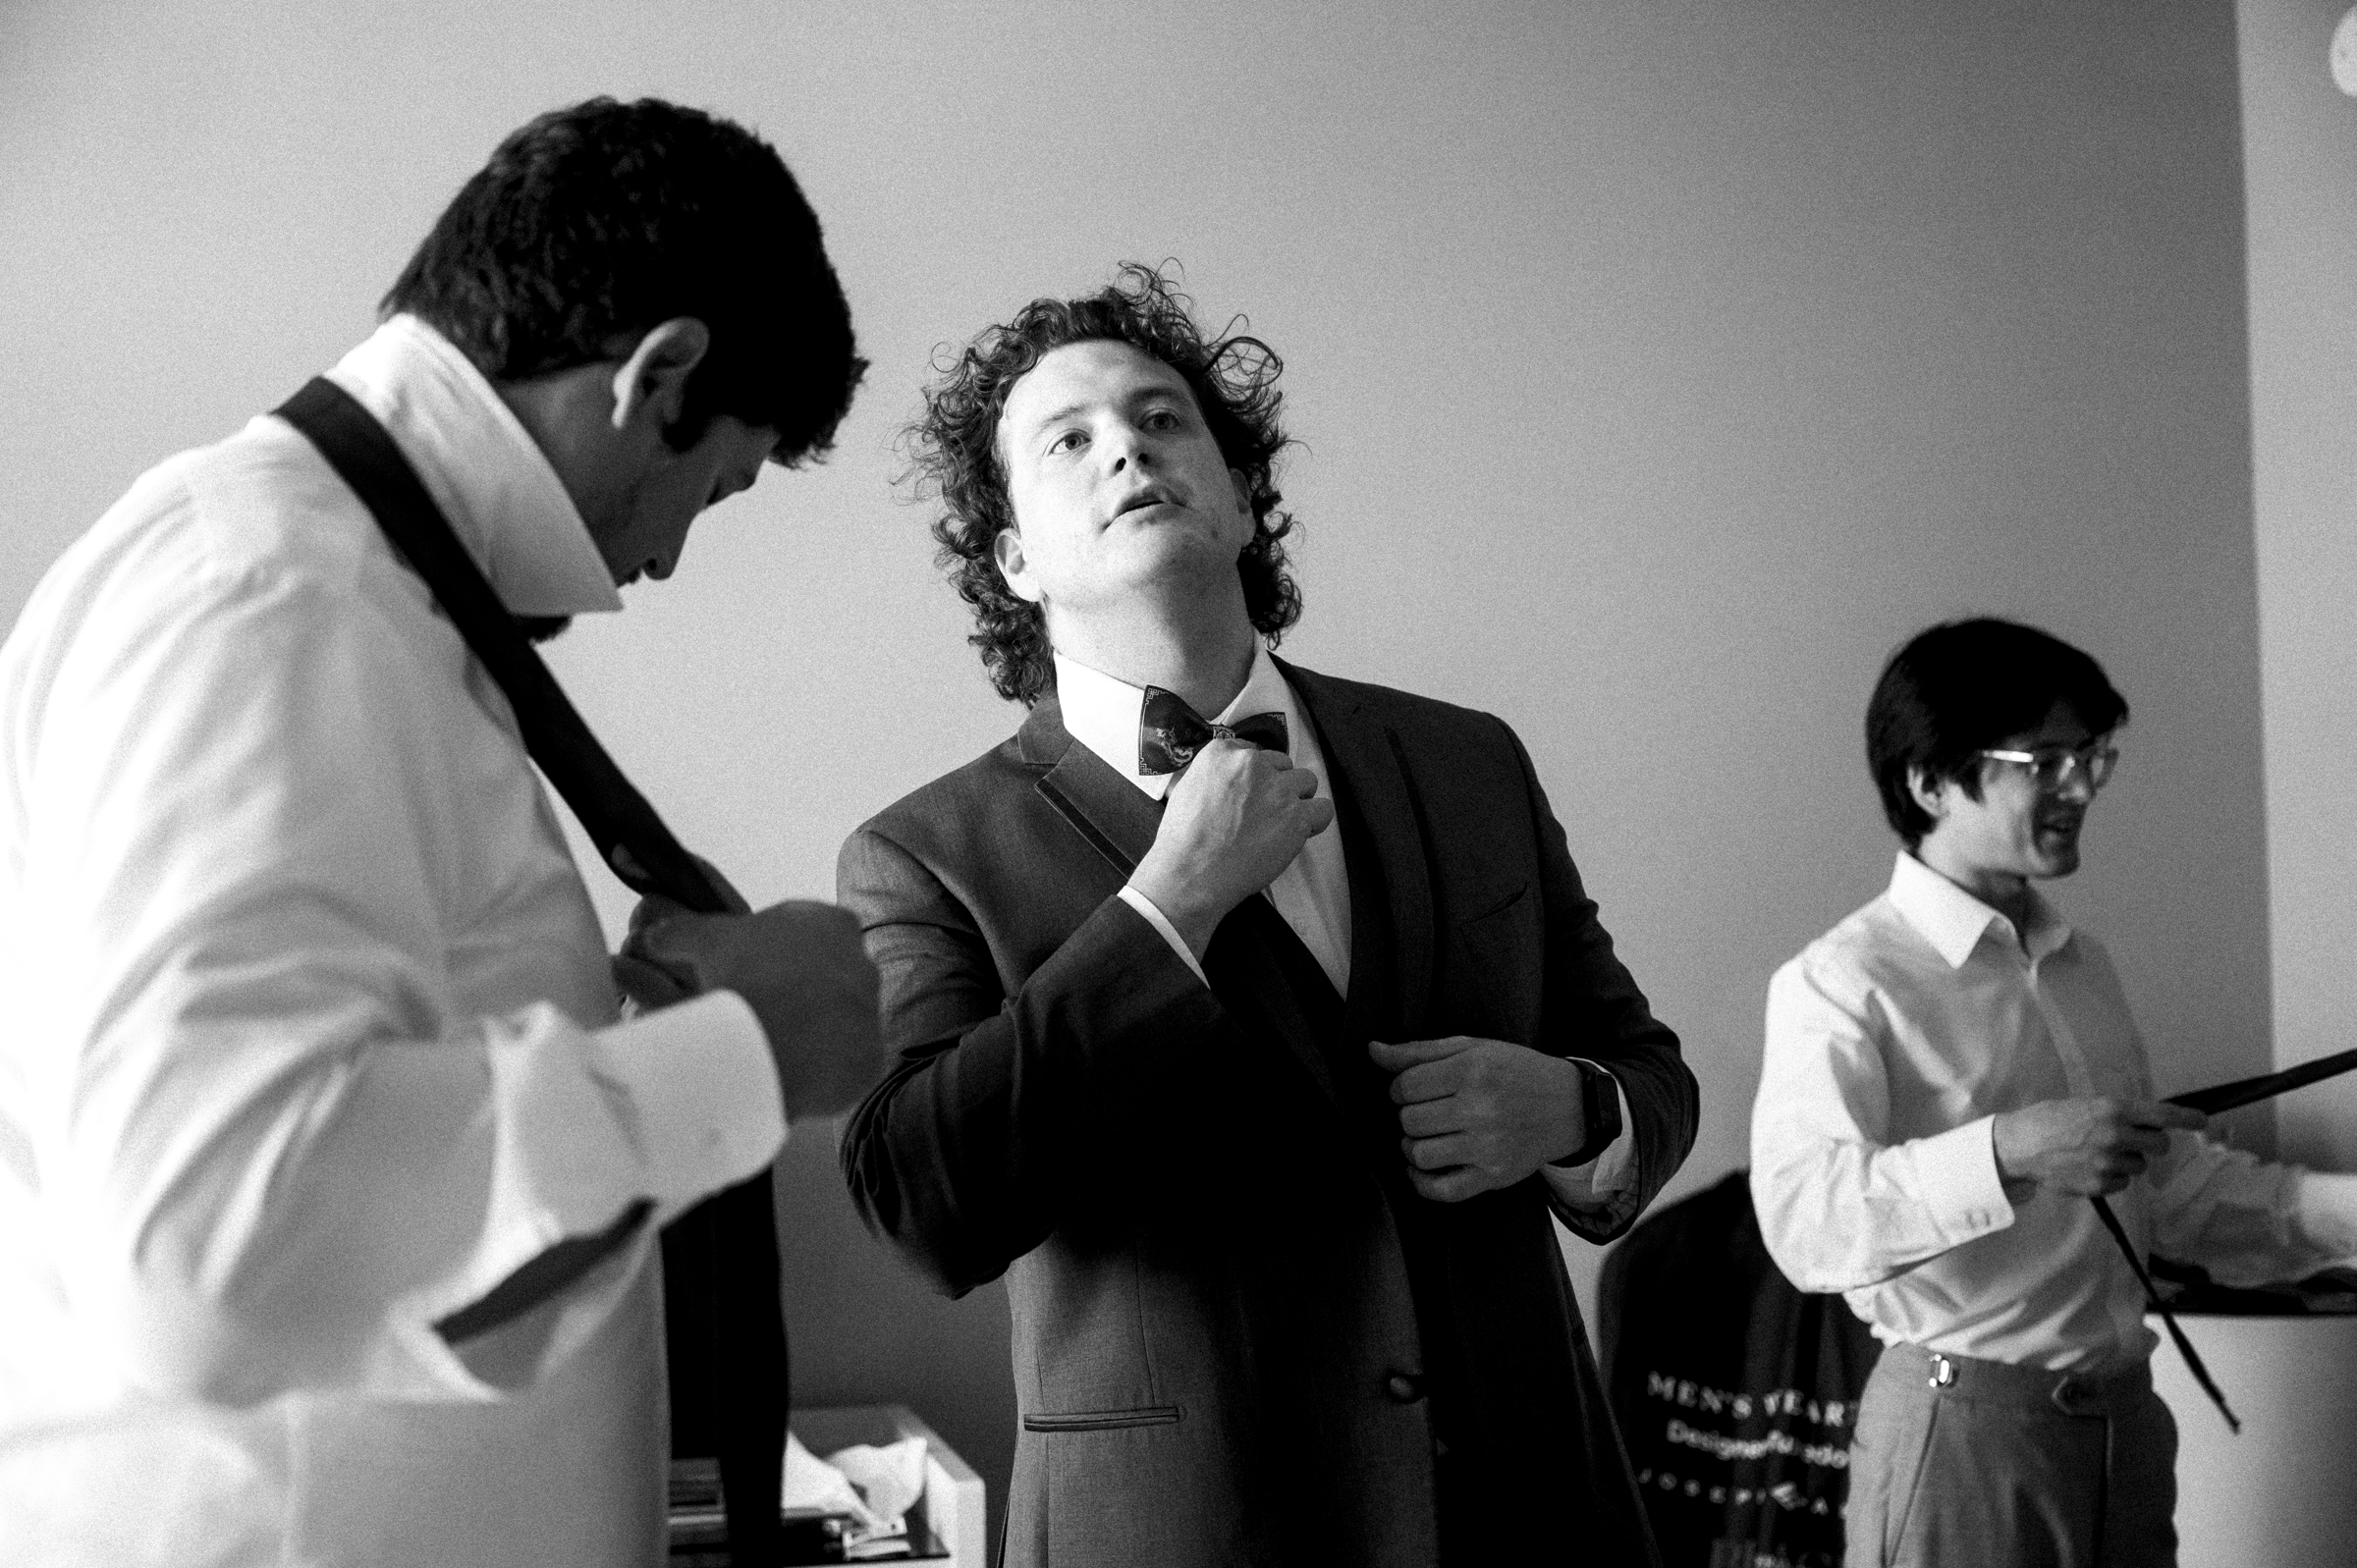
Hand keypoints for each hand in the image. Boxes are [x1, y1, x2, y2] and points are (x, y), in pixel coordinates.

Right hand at [620, 895, 884, 1121]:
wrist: (779, 1042)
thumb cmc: (746, 973)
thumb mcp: (703, 941)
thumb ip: (680, 931)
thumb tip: (651, 935)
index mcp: (832, 923)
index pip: (798, 929)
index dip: (760, 948)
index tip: (733, 968)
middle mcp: (862, 963)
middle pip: (817, 975)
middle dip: (783, 989)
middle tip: (744, 1010)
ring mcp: (870, 1014)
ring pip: (830, 1020)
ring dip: (798, 1029)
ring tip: (757, 1046)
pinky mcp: (869, 1061)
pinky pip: (836, 1064)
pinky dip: (810, 1069)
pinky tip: (781, 1075)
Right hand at [1127, 738, 1335, 954]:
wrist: (1192, 873)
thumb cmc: (1182, 839)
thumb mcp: (1186, 789)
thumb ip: (1214, 775)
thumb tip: (1230, 782)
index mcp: (1222, 753)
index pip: (1254, 752)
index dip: (1255, 776)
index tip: (1250, 794)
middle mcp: (1253, 764)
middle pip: (1283, 765)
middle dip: (1277, 786)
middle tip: (1263, 813)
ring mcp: (1278, 789)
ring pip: (1307, 782)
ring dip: (1297, 800)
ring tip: (1281, 824)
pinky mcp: (1296, 817)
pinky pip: (1323, 809)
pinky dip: (1315, 821)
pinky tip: (1299, 832)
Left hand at [1367, 1036, 1585, 1201]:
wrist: (1569, 1105)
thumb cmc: (1515, 1072)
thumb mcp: (1472, 1048)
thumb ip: (1418, 1051)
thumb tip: (1373, 1050)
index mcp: (1472, 1071)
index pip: (1405, 1086)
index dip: (1399, 1088)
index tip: (1413, 1089)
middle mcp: (1480, 1110)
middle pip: (1409, 1121)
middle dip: (1409, 1115)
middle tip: (1426, 1110)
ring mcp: (1488, 1147)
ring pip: (1420, 1155)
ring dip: (1413, 1146)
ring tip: (1426, 1135)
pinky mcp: (1494, 1176)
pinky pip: (1442, 1190)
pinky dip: (1422, 1182)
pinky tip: (1423, 1167)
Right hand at [1991, 1096, 2206, 1197]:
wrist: (2019, 1147)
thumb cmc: (2048, 1121)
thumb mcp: (2083, 1105)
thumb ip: (2116, 1114)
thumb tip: (2147, 1123)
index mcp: (2113, 1110)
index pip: (2162, 1114)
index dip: (2187, 1117)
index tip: (2202, 1120)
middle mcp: (2116, 1135)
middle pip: (2160, 1145)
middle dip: (2151, 1144)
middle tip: (2132, 1141)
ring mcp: (2109, 1162)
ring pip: (2140, 1166)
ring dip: (2127, 1161)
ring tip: (2098, 1155)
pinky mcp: (2101, 1185)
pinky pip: (2123, 1183)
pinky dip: (2111, 1177)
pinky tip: (2089, 1168)